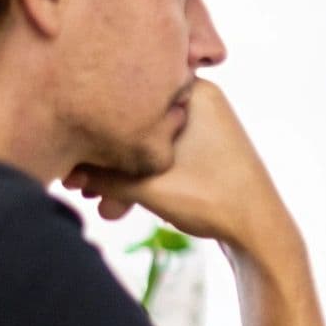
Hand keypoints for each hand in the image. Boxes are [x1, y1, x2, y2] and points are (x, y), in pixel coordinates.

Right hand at [61, 78, 298, 258]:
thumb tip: (64, 172)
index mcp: (194, 91)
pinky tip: (118, 206)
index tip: (70, 152)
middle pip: (135, 123)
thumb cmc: (212, 200)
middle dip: (105, 158)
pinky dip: (142, 177)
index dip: (95, 124)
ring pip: (148, 144)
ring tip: (95, 201)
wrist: (260, 235)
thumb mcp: (148, 186)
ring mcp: (205, 127)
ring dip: (120, 174)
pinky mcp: (205, 151)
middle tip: (76, 185)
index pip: (129, 95)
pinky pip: (163, 157)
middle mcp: (201, 101)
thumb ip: (102, 175)